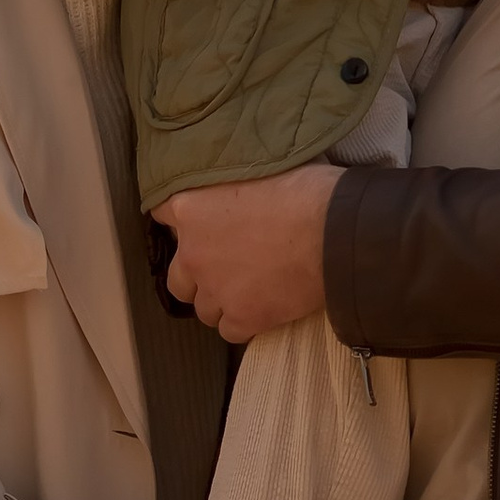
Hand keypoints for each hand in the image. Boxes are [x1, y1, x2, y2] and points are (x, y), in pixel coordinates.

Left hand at [157, 167, 341, 338]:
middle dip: (198, 274)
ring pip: (204, 309)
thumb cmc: (305, 191)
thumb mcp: (259, 169)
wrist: (336, 232)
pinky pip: (230, 330)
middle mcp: (193, 253)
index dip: (186, 221)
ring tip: (251, 289)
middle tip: (227, 265)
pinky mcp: (242, 318)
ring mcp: (216, 290)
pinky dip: (244, 322)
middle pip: (178, 278)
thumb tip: (239, 189)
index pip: (164, 216)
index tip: (202, 223)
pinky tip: (265, 307)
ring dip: (222, 301)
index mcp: (191, 208)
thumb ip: (233, 186)